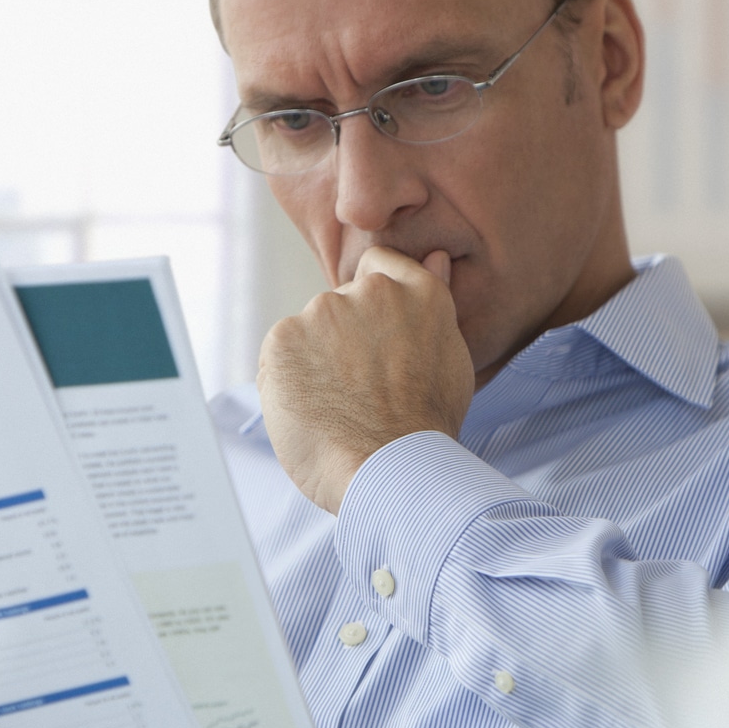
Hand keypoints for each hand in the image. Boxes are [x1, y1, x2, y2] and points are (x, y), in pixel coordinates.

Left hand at [258, 246, 474, 512]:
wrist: (389, 471)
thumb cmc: (424, 428)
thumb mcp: (449, 357)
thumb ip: (432, 305)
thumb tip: (435, 256)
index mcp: (418, 293)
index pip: (379, 264)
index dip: (368, 300)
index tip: (370, 337)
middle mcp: (371, 291)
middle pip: (340, 307)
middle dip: (342, 342)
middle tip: (359, 393)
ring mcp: (325, 311)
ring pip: (308, 332)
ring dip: (314, 362)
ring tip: (338, 408)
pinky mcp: (283, 337)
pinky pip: (280, 355)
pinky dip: (288, 381)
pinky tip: (313, 412)